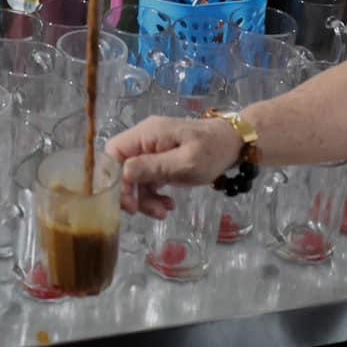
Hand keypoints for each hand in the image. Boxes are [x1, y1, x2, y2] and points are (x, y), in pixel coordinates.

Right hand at [106, 115, 243, 217]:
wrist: (233, 144)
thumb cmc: (213, 151)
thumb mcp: (186, 162)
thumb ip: (154, 166)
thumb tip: (124, 172)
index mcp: (147, 134)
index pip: (113, 153)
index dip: (113, 178)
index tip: (127, 201)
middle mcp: (144, 139)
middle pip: (121, 168)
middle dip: (130, 193)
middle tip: (146, 211)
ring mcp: (151, 150)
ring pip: (133, 178)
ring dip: (144, 198)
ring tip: (164, 211)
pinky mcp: (159, 160)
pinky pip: (146, 179)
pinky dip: (153, 194)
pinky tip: (168, 204)